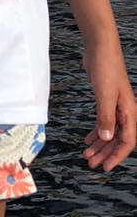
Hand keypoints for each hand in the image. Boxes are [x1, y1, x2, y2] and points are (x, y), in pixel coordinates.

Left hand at [82, 39, 135, 170]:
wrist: (100, 49)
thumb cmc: (106, 68)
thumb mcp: (104, 95)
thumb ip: (105, 117)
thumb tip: (106, 138)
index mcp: (129, 112)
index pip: (126, 141)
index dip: (116, 156)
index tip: (105, 167)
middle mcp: (125, 111)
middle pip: (117, 139)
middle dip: (105, 153)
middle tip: (91, 164)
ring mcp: (116, 106)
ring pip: (110, 132)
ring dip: (99, 144)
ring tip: (87, 155)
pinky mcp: (106, 101)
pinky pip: (104, 122)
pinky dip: (96, 132)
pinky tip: (88, 139)